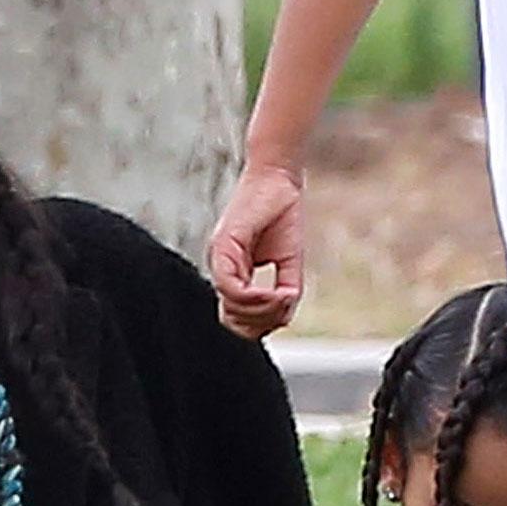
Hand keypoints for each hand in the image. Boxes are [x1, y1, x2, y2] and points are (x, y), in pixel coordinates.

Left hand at [209, 162, 305, 338]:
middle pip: (233, 322)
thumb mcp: (287, 262)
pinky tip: (276, 292)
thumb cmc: (281, 216)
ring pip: (232, 307)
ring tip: (283, 296)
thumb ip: (283, 292)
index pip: (237, 320)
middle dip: (262, 322)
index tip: (284, 309)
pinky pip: (232, 286)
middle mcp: (222, 270)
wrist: (277, 181)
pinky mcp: (222, 246)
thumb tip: (282, 316)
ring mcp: (219, 259)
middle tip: (284, 305)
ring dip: (262, 310)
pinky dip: (256, 296)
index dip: (262, 324)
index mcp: (234, 276)